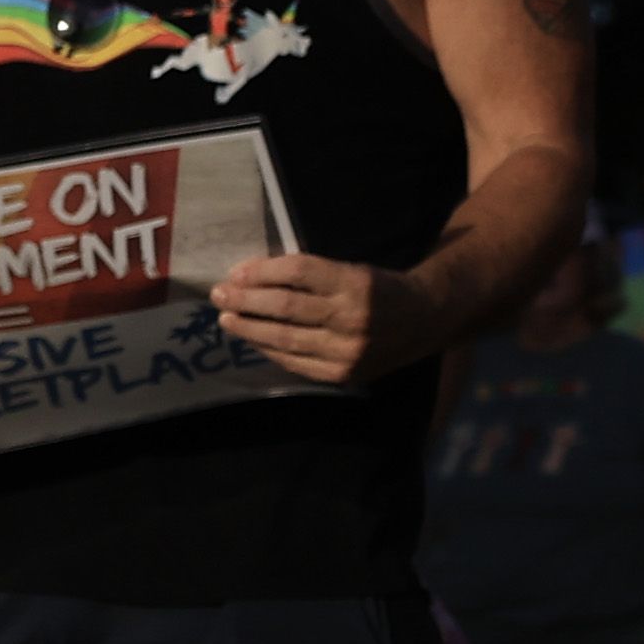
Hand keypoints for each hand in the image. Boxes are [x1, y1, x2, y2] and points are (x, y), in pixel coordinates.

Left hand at [210, 251, 418, 385]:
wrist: (424, 320)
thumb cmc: (380, 289)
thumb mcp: (352, 270)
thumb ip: (310, 275)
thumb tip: (251, 278)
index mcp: (355, 283)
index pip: (297, 273)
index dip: (261, 272)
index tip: (235, 272)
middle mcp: (352, 317)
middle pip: (285, 306)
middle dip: (246, 299)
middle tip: (219, 295)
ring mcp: (348, 350)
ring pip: (285, 338)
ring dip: (249, 327)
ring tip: (227, 319)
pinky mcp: (344, 373)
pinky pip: (295, 362)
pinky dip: (269, 350)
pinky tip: (253, 340)